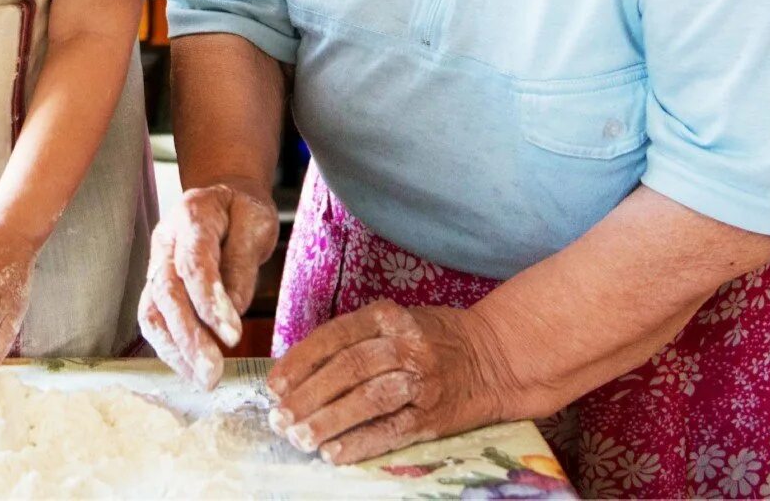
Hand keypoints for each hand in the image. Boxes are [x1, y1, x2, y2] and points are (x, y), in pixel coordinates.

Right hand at [137, 183, 279, 389]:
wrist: (225, 201)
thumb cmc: (242, 212)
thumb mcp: (256, 224)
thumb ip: (242, 264)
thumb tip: (232, 311)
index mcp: (191, 215)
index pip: (194, 263)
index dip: (209, 302)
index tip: (232, 336)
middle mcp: (165, 241)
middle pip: (167, 292)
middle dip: (188, 337)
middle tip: (213, 372)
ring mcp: (155, 264)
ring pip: (152, 311)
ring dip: (175, 350)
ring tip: (203, 379)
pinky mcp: (155, 286)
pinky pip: (154, 320)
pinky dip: (171, 348)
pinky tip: (191, 368)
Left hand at [267, 300, 506, 465]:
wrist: (496, 357)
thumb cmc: (433, 339)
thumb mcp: (395, 323)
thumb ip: (354, 340)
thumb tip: (298, 372)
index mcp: (388, 316)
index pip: (334, 336)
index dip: (300, 362)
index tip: (274, 386)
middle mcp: (405, 343)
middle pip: (348, 368)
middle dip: (308, 396)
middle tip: (280, 418)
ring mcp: (422, 380)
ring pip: (367, 399)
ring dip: (328, 421)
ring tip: (299, 438)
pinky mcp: (434, 415)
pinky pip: (391, 430)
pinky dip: (360, 443)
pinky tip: (334, 454)